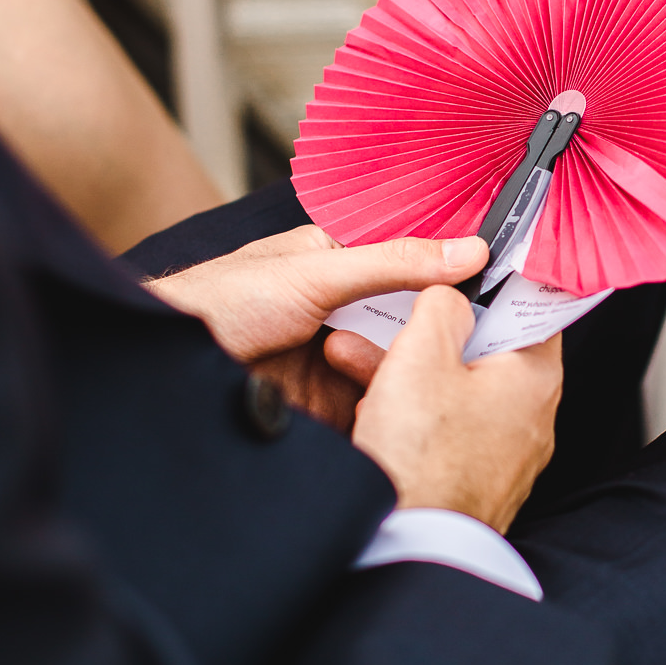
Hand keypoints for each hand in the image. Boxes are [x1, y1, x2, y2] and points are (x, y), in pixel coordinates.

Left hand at [144, 225, 487, 432]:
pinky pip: (377, 409)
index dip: (454, 281)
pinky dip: (394, 412)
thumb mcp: (316, 272)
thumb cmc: (222, 301)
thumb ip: (394, 263)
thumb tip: (469, 250)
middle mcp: (345, 311)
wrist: (164, 371)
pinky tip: (413, 414)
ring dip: (414, 376)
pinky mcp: (330, 408)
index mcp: (341, 264)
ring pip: (401, 369)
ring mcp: (338, 362)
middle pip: (413, 324)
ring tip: (437, 380)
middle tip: (486, 346)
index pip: (413, 268)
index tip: (502, 292)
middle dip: (440, 336)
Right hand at [325, 286, 562, 532]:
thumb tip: (450, 294)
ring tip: (354, 359)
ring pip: (456, 391)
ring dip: (407, 372)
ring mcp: (505, 454)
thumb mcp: (422, 355)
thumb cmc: (423, 459)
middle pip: (484, 350)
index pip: (531, 309)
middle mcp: (531, 417)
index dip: (495, 285)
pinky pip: (446, 431)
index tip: (466, 271)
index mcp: (534, 377)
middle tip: (391, 320)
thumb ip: (441, 307)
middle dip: (428, 334)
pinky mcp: (475, 480)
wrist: (408, 546)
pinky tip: (371, 411)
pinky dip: (413, 414)